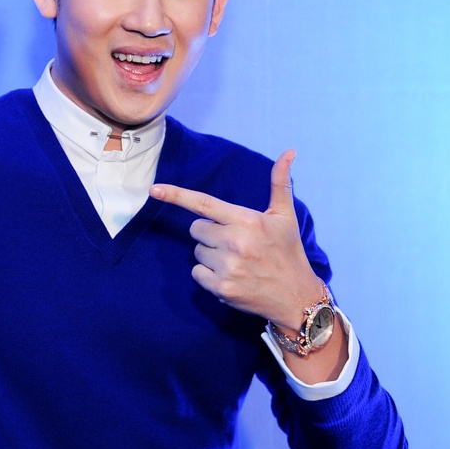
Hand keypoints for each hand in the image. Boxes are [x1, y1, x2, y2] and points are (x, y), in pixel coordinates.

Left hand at [149, 150, 323, 327]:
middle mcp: (235, 242)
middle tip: (235, 242)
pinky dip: (208, 275)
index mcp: (247, 220)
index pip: (204, 203)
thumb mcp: (285, 216)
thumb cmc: (288, 252)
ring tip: (237, 261)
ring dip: (211, 255)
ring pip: (197, 251)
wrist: (296, 297)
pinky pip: (197, 273)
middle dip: (209, 233)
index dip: (176, 195)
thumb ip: (280, 183)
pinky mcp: (221, 288)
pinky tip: (230, 276)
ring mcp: (227, 267)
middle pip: (196, 229)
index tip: (154, 190)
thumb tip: (289, 151)